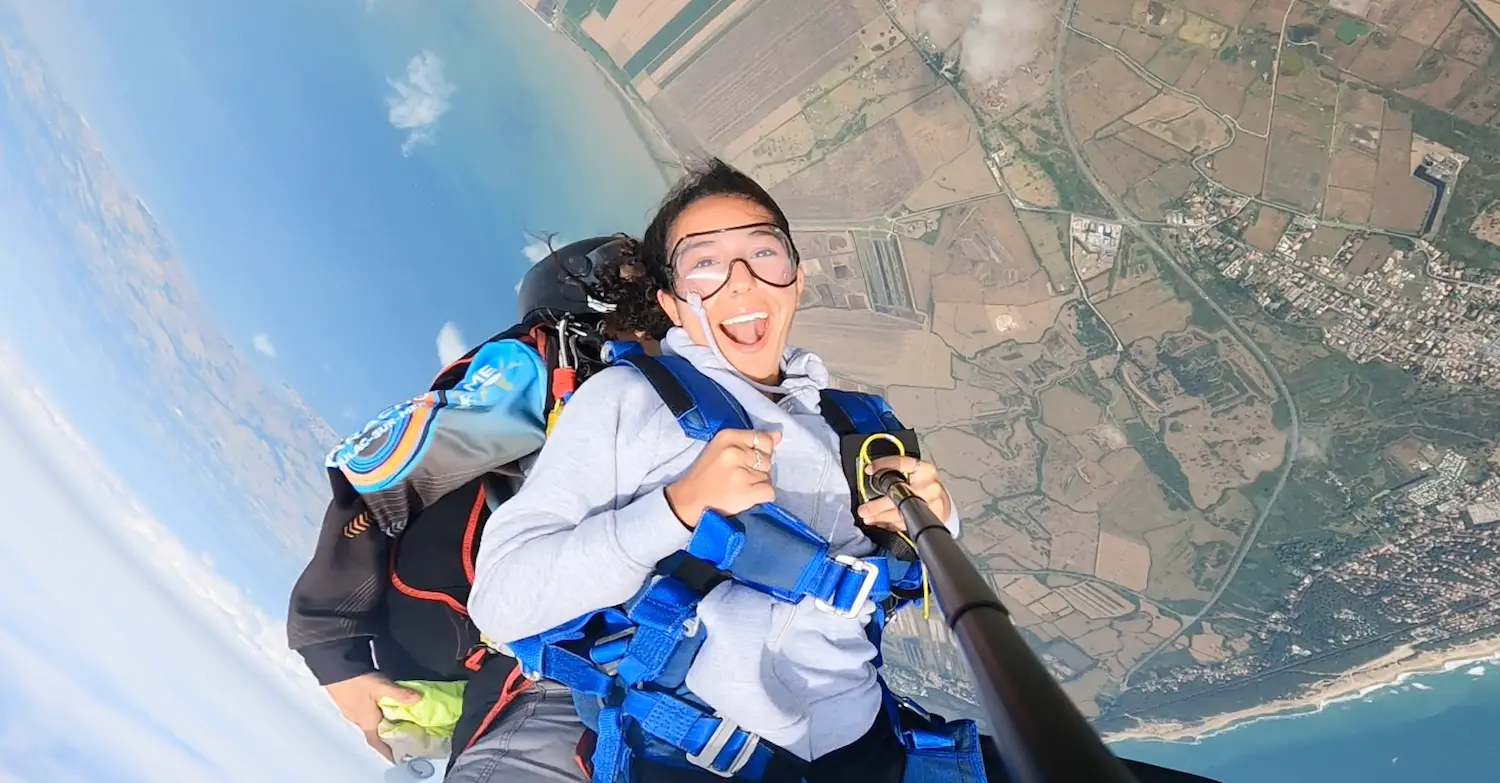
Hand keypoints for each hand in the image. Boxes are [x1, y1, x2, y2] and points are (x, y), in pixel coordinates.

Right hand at [324, 673, 420, 762]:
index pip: (376, 742)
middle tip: (400, 737)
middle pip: (373, 733)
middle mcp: (356, 719)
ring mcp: (349, 710)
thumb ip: (400, 694)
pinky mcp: (346, 701)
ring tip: (392, 721)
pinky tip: (378, 706)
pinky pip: (361, 714)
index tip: (396, 757)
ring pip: (367, 722)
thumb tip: (418, 700)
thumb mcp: (382, 687)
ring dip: (378, 725)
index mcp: (366, 721)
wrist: (334, 667)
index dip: (386, 751)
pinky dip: (372, 714)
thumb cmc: (357, 681)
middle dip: (385, 737)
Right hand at [665, 429, 780, 527]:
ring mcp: (742, 472)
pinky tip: (746, 496)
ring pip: (769, 476)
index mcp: (728, 437)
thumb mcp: (722, 449)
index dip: (760, 452)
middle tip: (739, 476)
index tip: (746, 461)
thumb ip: (750, 441)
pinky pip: (770, 492)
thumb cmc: (706, 474)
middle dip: (758, 469)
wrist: (689, 500)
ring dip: (759, 483)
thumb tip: (779, 435)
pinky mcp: (747, 491)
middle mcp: (736, 451)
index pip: (762, 439)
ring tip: (740, 486)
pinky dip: (762, 496)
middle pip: (767, 458)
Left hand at [857, 455, 950, 533]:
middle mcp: (930, 484)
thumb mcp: (914, 473)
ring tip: (869, 518)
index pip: (902, 463)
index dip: (884, 464)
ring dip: (882, 517)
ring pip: (902, 512)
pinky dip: (892, 524)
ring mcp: (933, 502)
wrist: (942, 501)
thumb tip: (870, 475)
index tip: (869, 469)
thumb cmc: (924, 486)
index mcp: (924, 469)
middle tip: (864, 509)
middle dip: (878, 505)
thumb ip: (896, 473)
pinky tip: (882, 523)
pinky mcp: (933, 517)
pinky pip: (908, 523)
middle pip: (900, 495)